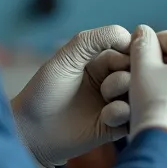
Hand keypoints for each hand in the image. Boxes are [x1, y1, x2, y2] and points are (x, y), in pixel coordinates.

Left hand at [11, 25, 133, 167]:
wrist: (30, 132)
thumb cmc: (43, 91)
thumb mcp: (67, 57)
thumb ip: (94, 39)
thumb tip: (129, 35)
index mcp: (99, 63)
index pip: (127, 52)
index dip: (128, 53)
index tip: (123, 59)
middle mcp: (108, 82)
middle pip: (136, 73)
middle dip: (126, 74)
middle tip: (108, 84)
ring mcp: (111, 105)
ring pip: (137, 94)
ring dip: (124, 92)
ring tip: (106, 98)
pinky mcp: (112, 128)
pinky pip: (130, 118)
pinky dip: (122, 113)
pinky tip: (106, 116)